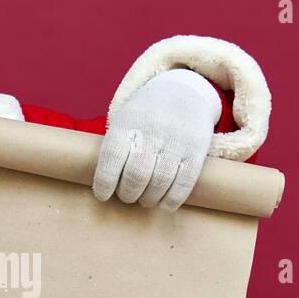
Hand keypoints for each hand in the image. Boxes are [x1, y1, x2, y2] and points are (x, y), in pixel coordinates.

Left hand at [94, 68, 222, 211]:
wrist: (184, 92)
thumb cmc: (146, 116)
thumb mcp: (125, 120)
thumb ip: (116, 149)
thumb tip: (105, 187)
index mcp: (128, 124)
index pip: (111, 158)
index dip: (104, 183)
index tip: (103, 195)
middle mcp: (151, 132)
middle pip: (136, 176)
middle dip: (128, 194)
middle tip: (128, 196)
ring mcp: (175, 142)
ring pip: (159, 184)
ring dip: (148, 199)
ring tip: (145, 199)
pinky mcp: (195, 152)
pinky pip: (183, 185)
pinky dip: (171, 201)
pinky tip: (164, 205)